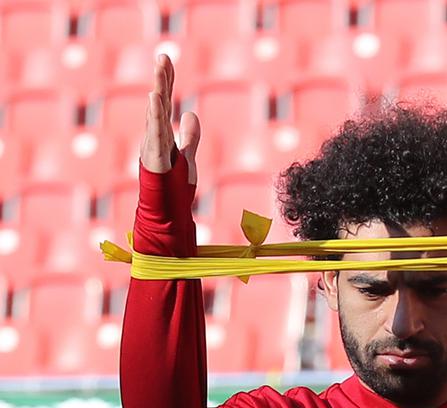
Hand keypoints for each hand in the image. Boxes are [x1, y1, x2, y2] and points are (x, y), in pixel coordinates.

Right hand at [139, 54, 201, 184]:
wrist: (167, 211)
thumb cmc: (174, 186)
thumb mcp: (188, 155)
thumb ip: (190, 137)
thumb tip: (192, 114)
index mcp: (163, 133)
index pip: (165, 101)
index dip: (166, 81)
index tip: (167, 59)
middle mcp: (156, 135)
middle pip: (160, 101)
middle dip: (162, 78)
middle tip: (163, 55)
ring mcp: (153, 144)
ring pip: (156, 112)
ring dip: (159, 89)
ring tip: (160, 68)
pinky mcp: (153, 155)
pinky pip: (155, 131)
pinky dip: (155, 114)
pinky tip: (155, 97)